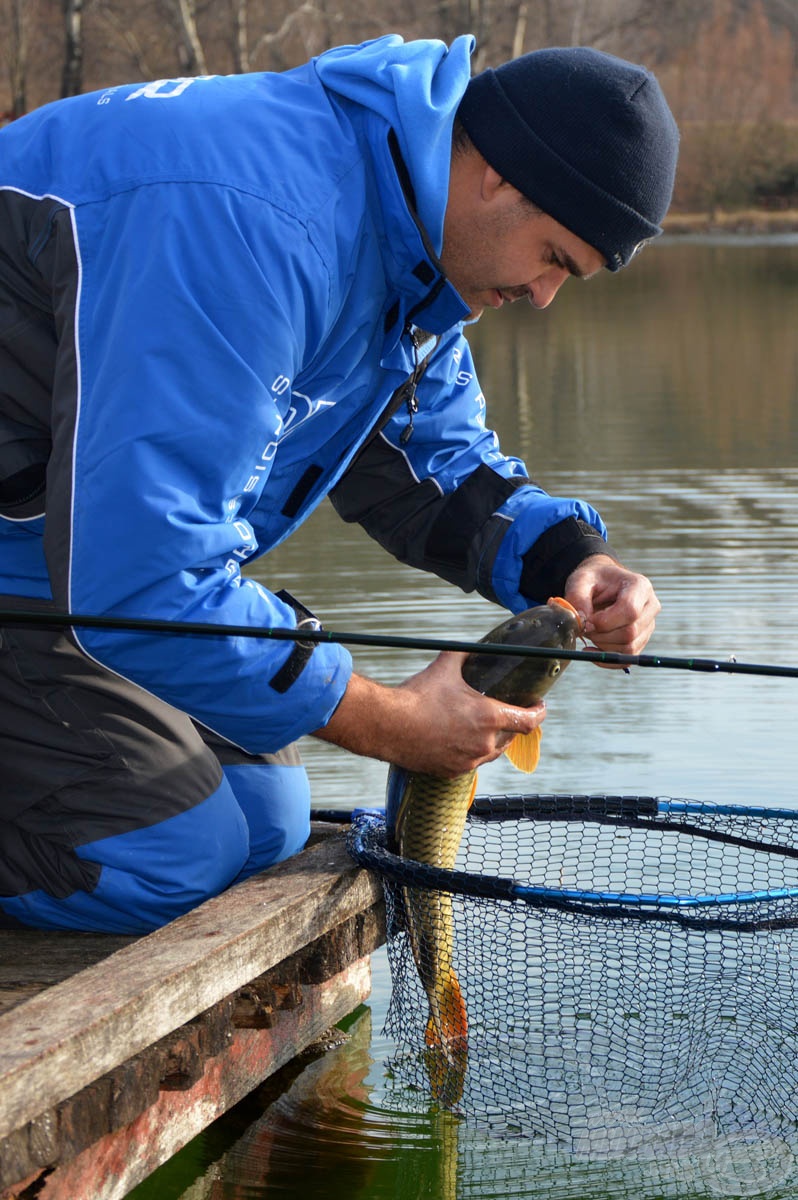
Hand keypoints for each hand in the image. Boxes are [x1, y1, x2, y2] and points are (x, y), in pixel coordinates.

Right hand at [313, 652, 544, 777]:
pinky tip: (461, 741)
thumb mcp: (445, 667)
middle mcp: (484, 743)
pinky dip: (471, 752)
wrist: (388, 725)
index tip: (539, 707)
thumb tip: (473, 645)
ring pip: (492, 753)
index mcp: (489, 717)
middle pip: (512, 737)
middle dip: (513, 725)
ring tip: (485, 728)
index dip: (539, 714)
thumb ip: (464, 654)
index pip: (529, 721)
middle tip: (509, 713)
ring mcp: (468, 760)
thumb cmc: (417, 696)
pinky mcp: (452, 771)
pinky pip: (471, 763)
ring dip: (494, 740)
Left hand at [564, 554, 659, 656]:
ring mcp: (648, 625)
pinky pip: (627, 658)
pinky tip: (592, 650)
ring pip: (629, 648)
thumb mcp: (581, 580)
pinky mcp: (641, 640)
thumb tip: (581, 621)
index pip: (630, 610)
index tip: (587, 622)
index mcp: (640, 586)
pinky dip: (607, 659)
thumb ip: (578, 597)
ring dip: (603, 646)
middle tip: (585, 628)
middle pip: (630, 632)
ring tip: (590, 633)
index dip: (605, 622)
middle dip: (602, 635)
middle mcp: (650, 606)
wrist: (602, 584)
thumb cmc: (594, 580)